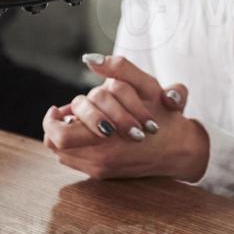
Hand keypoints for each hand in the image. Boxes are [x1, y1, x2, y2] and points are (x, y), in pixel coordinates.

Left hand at [41, 55, 206, 181]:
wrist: (181, 151)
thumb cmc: (166, 117)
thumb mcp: (148, 87)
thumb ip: (120, 68)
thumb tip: (90, 59)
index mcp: (108, 141)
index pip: (59, 135)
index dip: (51, 119)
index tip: (57, 107)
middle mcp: (99, 160)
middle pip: (56, 144)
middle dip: (56, 125)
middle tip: (63, 113)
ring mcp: (100, 170)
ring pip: (62, 152)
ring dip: (65, 134)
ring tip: (77, 121)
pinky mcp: (103, 174)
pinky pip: (74, 159)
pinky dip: (74, 144)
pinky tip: (87, 131)